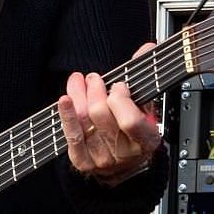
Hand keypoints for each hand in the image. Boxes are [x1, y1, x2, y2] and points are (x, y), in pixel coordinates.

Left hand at [57, 42, 161, 185]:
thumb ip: (144, 78)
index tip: (119, 85)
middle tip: (94, 79)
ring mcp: (103, 159)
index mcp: (146, 140)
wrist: (122, 165)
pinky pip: (72, 135)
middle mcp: (124, 153)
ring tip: (79, 81)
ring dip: (79, 95)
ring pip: (85, 121)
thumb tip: (147, 48)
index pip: (130, 121)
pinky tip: (65, 99)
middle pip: (102, 116)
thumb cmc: (132, 131)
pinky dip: (67, 114)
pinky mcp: (83, 161)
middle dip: (96, 91)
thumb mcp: (144, 107)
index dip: (121, 99)